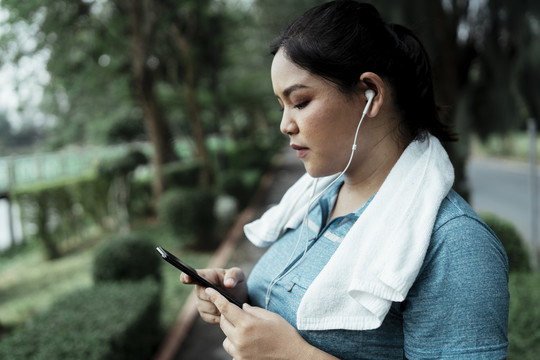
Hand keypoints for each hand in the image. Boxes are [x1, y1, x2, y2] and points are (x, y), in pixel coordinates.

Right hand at [180, 267, 247, 323]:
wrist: (240, 298)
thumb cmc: (237, 283)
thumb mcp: (239, 275)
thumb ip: (234, 275)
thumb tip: (228, 284)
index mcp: (207, 275)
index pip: (193, 275)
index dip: (187, 277)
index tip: (187, 279)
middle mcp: (200, 288)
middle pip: (201, 294)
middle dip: (214, 297)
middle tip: (227, 297)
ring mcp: (200, 301)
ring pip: (205, 307)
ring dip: (218, 308)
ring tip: (229, 304)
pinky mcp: (204, 313)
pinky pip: (208, 317)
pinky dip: (219, 317)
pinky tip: (226, 312)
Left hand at [206, 288, 338, 359]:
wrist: (294, 357)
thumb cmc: (285, 334)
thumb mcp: (271, 316)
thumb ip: (253, 310)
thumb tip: (242, 307)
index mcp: (247, 324)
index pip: (226, 308)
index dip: (216, 298)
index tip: (208, 291)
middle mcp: (240, 339)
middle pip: (223, 322)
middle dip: (228, 316)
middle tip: (240, 315)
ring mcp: (240, 352)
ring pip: (225, 338)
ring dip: (231, 333)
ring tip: (248, 333)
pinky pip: (232, 350)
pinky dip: (237, 346)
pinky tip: (250, 345)